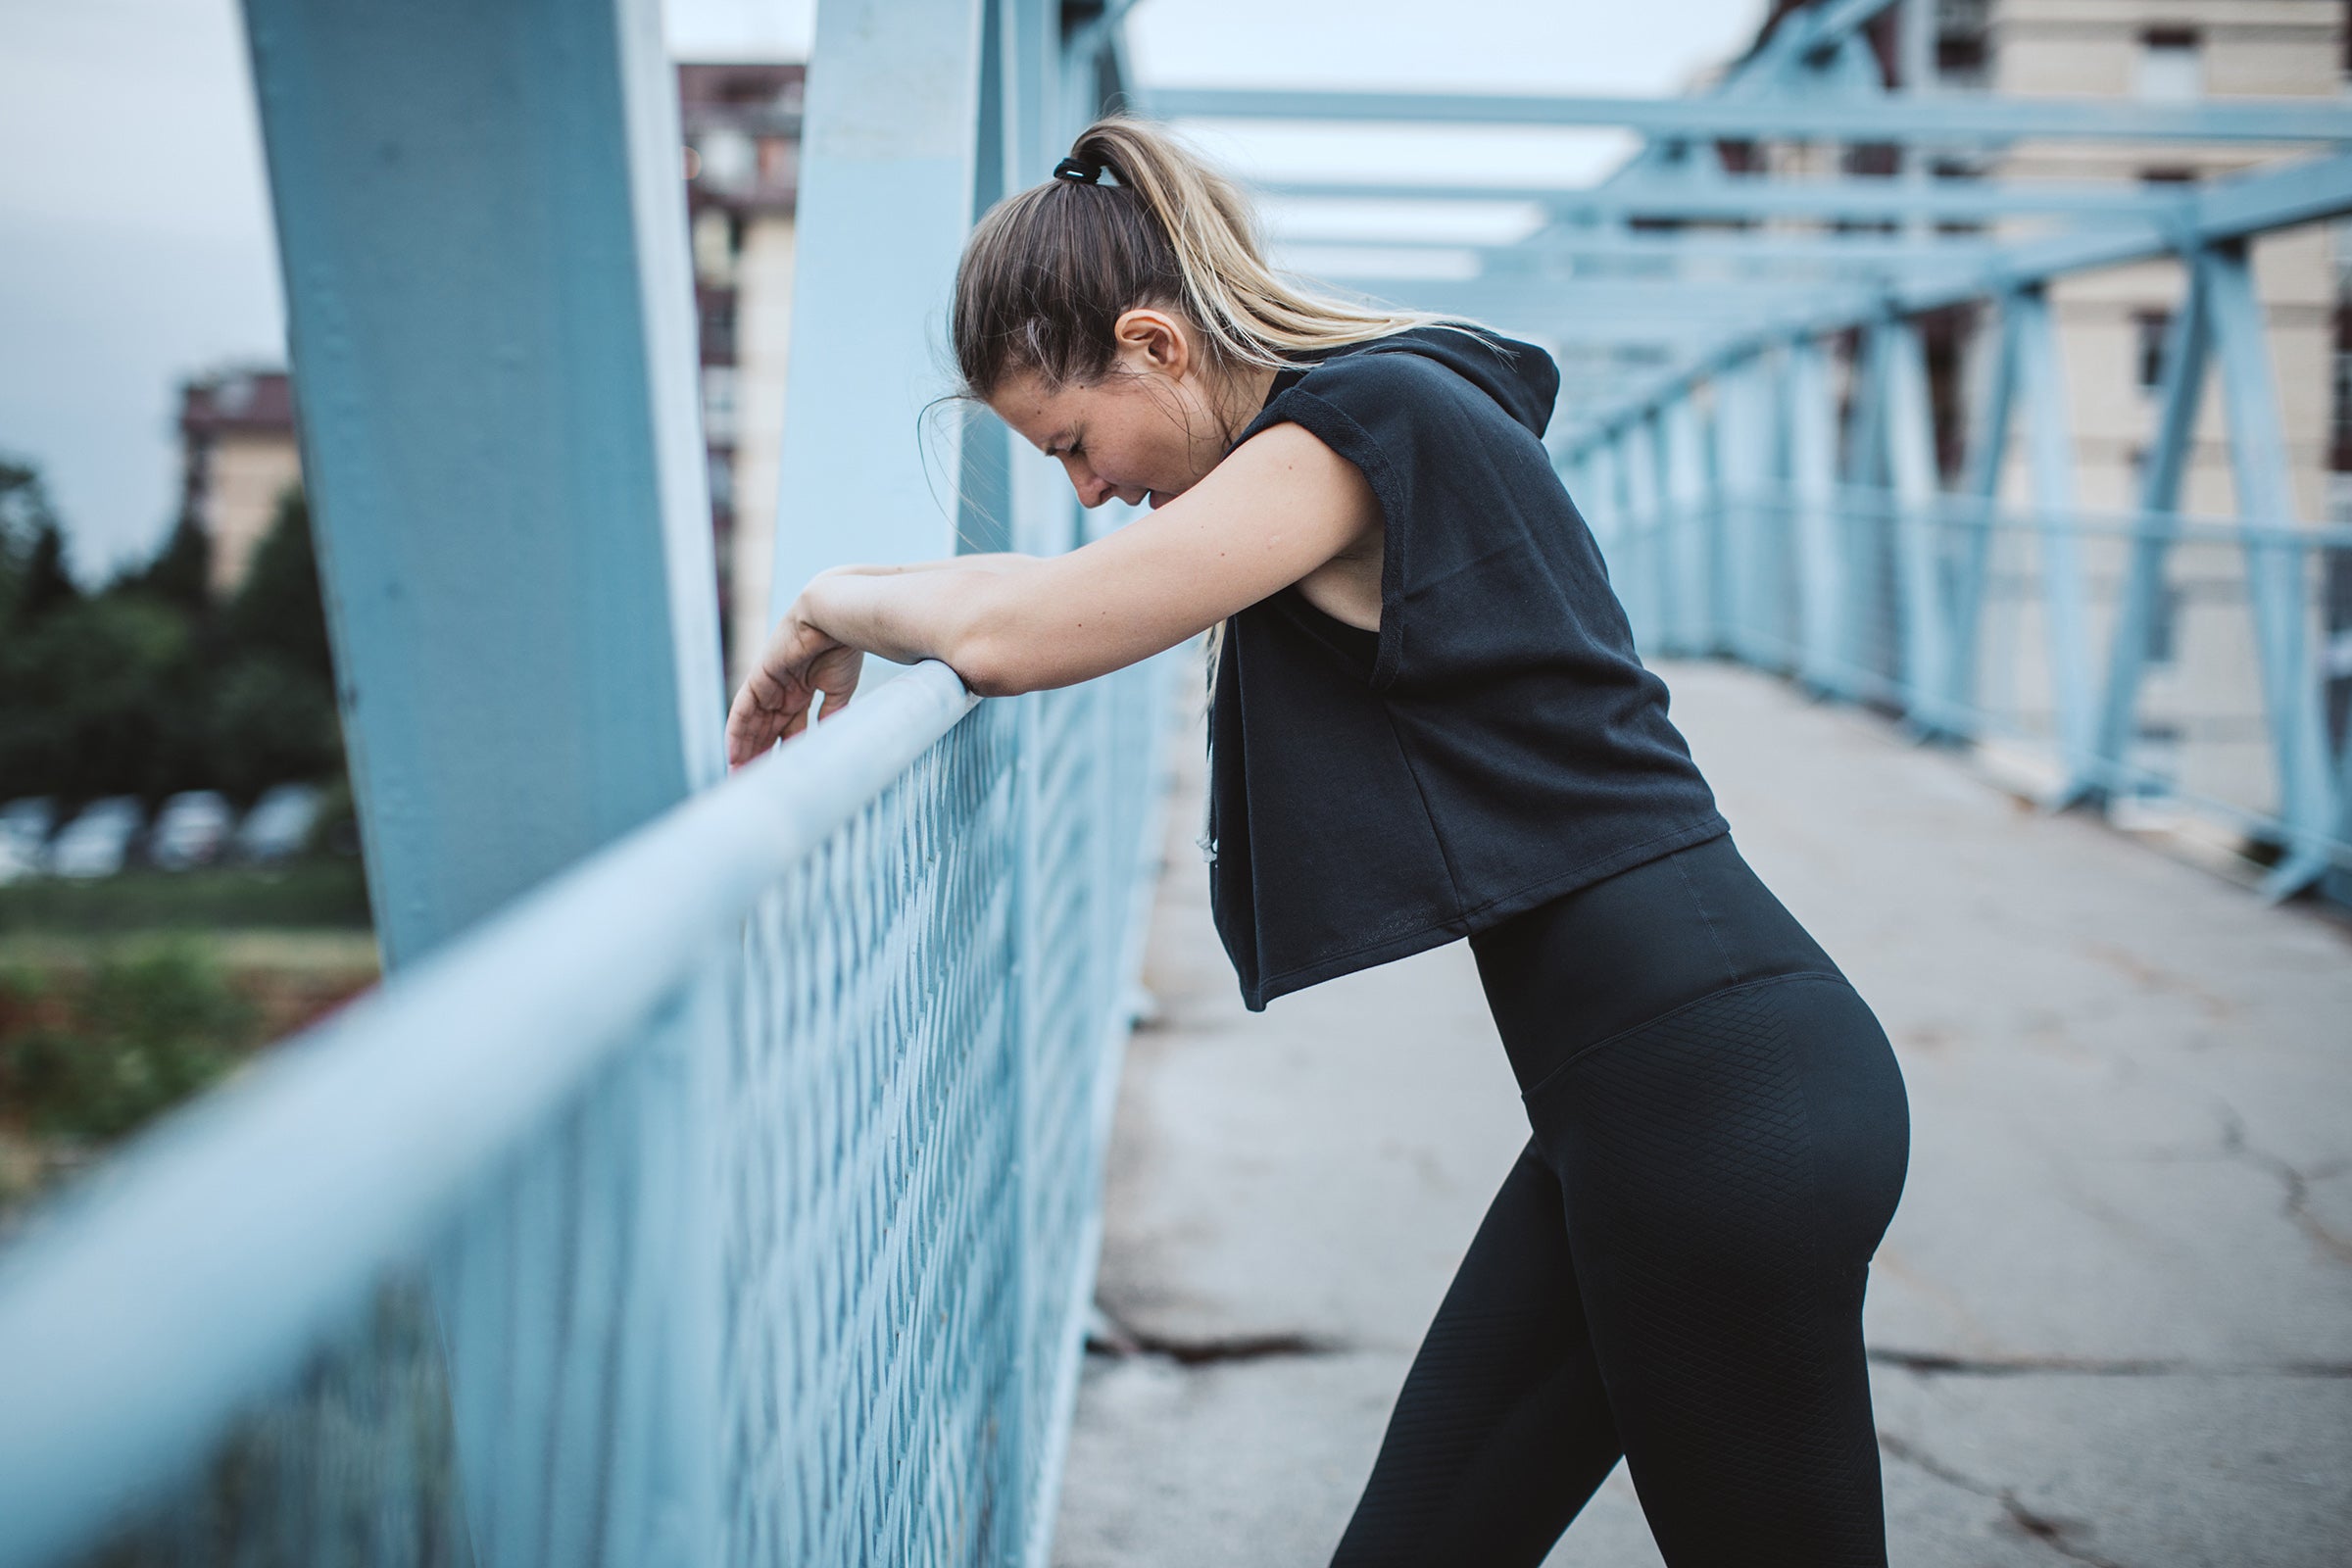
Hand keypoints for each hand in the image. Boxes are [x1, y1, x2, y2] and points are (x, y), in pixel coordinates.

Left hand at [725, 599, 865, 766]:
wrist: (836, 619)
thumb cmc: (844, 648)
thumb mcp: (839, 690)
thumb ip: (830, 714)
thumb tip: (827, 739)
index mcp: (803, 690)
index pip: (788, 727)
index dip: (784, 750)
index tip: (782, 776)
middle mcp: (783, 689)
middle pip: (767, 729)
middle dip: (761, 754)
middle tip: (753, 782)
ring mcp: (769, 684)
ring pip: (753, 724)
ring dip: (746, 749)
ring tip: (739, 776)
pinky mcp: (758, 678)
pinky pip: (742, 710)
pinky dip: (736, 732)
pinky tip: (733, 753)